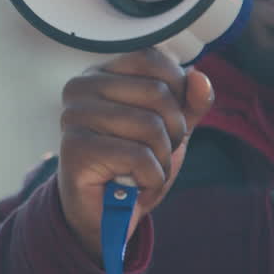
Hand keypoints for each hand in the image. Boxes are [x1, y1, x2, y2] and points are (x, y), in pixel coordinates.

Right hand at [57, 48, 214, 260]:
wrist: (107, 215)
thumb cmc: (134, 166)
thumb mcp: (171, 129)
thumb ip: (189, 102)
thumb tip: (200, 77)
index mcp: (101, 73)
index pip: (151, 59)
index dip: (176, 91)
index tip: (164, 121)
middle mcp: (80, 88)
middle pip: (157, 93)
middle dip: (173, 132)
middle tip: (154, 155)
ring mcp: (74, 117)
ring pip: (151, 126)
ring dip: (162, 160)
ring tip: (143, 173)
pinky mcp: (75, 149)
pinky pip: (139, 157)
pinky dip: (151, 179)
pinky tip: (135, 187)